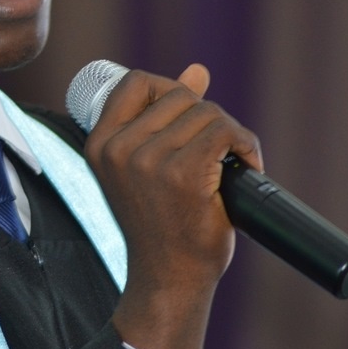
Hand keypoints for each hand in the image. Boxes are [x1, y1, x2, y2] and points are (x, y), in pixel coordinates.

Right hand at [82, 64, 261, 348]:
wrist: (169, 278)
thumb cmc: (161, 224)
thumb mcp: (147, 166)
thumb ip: (164, 117)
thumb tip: (197, 70)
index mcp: (100, 144)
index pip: (134, 82)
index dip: (168, 88)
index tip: (187, 115)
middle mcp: (118, 148)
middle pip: (178, 96)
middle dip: (206, 116)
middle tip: (216, 150)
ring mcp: (148, 160)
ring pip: (206, 112)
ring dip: (229, 133)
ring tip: (232, 162)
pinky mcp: (182, 173)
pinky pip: (224, 132)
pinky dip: (245, 145)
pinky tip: (247, 165)